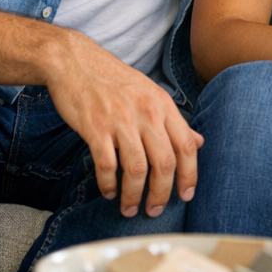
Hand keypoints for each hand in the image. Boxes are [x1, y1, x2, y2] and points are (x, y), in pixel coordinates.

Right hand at [43, 30, 202, 217]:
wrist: (73, 61)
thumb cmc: (112, 79)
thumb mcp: (150, 93)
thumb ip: (173, 120)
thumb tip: (198, 142)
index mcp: (162, 104)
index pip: (186, 145)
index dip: (189, 175)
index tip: (186, 195)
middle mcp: (146, 113)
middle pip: (164, 163)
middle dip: (161, 193)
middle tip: (154, 210)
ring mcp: (120, 120)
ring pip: (137, 170)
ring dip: (134, 196)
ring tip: (129, 209)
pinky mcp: (95, 127)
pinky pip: (106, 165)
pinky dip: (109, 184)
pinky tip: (109, 191)